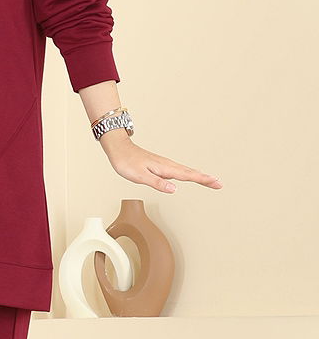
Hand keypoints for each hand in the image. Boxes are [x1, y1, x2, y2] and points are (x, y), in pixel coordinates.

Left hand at [100, 132, 222, 193]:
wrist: (118, 149)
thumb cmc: (126, 162)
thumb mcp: (139, 176)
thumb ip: (156, 183)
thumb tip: (173, 189)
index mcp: (164, 168)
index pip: (187, 175)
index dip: (202, 180)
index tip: (216, 182)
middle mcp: (166, 165)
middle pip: (190, 173)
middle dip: (205, 178)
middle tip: (219, 183)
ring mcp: (164, 165)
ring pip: (185, 171)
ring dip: (198, 176)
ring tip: (209, 180)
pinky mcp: (160, 165)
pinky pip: (177, 171)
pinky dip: (187, 174)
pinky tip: (188, 176)